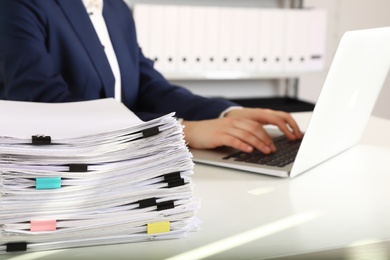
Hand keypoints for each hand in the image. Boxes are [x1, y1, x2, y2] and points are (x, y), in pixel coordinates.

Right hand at [182, 108, 302, 153]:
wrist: (192, 131)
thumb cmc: (209, 133)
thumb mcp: (226, 131)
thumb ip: (238, 134)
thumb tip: (253, 145)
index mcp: (236, 120)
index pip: (256, 126)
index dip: (266, 136)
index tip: (273, 145)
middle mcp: (232, 122)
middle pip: (254, 129)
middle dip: (266, 140)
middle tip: (272, 150)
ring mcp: (225, 128)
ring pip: (246, 135)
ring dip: (258, 144)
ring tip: (265, 151)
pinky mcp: (219, 136)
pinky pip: (234, 140)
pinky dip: (243, 145)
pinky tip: (249, 150)